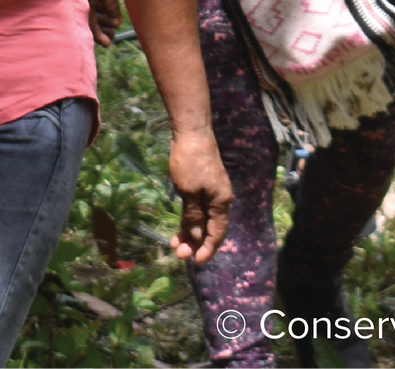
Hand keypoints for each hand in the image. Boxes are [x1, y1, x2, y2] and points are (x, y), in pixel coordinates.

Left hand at [168, 125, 230, 263]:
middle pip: (209, 228)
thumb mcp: (188, 192)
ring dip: (189, 232)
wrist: (192, 133)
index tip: (195, 261)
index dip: (207, 249)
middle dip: (194, 243)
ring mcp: (211, 191)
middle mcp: (219, 199)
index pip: (216, 233)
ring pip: (201, 219)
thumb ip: (193, 215)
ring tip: (174, 245)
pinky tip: (180, 227)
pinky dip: (189, 218)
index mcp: (220, 203)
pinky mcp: (202, 184)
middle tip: (178, 254)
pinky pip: (197, 208)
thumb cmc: (190, 162)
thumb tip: (196, 235)